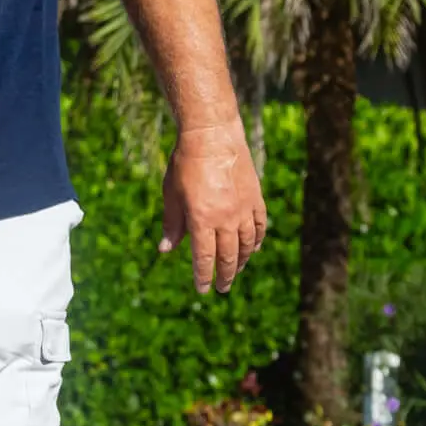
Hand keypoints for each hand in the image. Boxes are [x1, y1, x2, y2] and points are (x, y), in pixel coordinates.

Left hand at [160, 121, 267, 294]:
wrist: (212, 135)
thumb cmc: (185, 163)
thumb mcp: (171, 194)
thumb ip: (172, 224)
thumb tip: (166, 250)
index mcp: (202, 219)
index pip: (204, 258)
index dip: (203, 276)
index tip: (202, 289)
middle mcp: (226, 218)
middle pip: (228, 256)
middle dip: (225, 275)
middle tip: (222, 288)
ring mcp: (244, 208)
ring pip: (247, 244)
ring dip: (242, 261)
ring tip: (236, 270)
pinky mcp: (255, 197)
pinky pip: (260, 225)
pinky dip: (257, 240)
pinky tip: (254, 248)